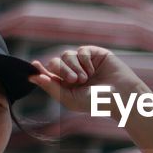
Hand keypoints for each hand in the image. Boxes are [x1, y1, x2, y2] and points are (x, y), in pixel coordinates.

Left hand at [29, 46, 144, 115]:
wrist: (120, 96)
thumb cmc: (96, 102)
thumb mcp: (69, 99)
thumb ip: (50, 87)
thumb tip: (32, 77)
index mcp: (66, 84)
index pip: (49, 73)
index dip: (40, 69)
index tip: (34, 65)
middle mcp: (74, 72)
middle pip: (55, 62)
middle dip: (62, 70)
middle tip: (74, 80)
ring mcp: (84, 62)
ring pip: (67, 55)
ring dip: (74, 67)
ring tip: (86, 78)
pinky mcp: (95, 54)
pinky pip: (81, 50)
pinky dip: (84, 60)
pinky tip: (93, 70)